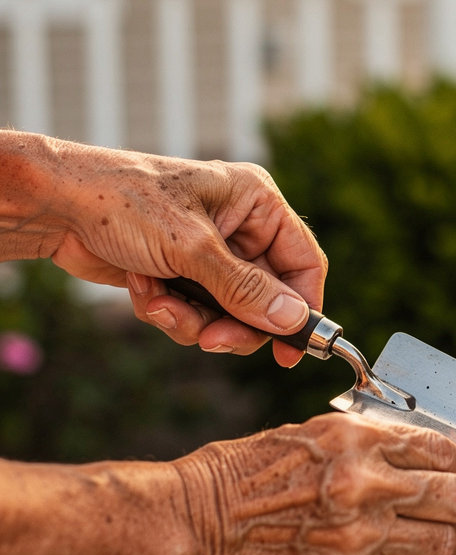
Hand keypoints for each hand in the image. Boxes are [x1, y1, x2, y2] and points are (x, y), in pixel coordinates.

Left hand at [45, 139, 326, 366]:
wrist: (54, 207)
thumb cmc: (123, 202)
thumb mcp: (192, 248)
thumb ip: (246, 289)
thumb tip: (294, 321)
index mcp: (256, 203)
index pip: (303, 263)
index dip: (303, 309)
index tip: (291, 352)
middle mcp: (240, 229)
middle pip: (267, 300)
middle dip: (234, 323)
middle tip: (211, 339)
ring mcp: (211, 255)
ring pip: (230, 315)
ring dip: (193, 321)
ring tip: (159, 304)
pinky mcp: (183, 276)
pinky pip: (197, 315)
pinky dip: (169, 313)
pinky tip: (142, 291)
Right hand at [174, 412, 455, 554]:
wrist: (198, 527)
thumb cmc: (246, 477)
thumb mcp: (314, 436)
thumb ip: (374, 446)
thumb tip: (427, 462)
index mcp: (358, 441)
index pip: (445, 451)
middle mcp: (365, 486)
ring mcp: (358, 540)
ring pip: (441, 551)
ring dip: (445, 552)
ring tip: (432, 549)